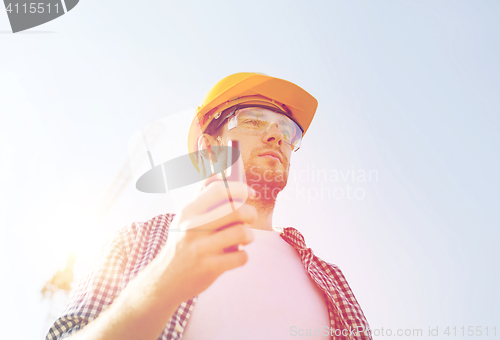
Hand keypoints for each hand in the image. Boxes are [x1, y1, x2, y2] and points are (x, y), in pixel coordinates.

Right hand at [153, 177, 256, 304]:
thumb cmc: (181, 244)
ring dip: (249, 236)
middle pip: (236, 210)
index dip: (241, 188)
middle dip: (251, 214)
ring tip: (243, 240)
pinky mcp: (210, 268)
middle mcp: (193, 227)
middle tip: (249, 221)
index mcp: (188, 211)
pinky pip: (242, 256)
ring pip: (242, 232)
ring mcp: (201, 248)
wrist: (165, 280)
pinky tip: (234, 256)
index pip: (219, 189)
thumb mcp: (184, 217)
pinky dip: (243, 256)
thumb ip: (202, 196)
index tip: (251, 193)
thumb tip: (220, 172)